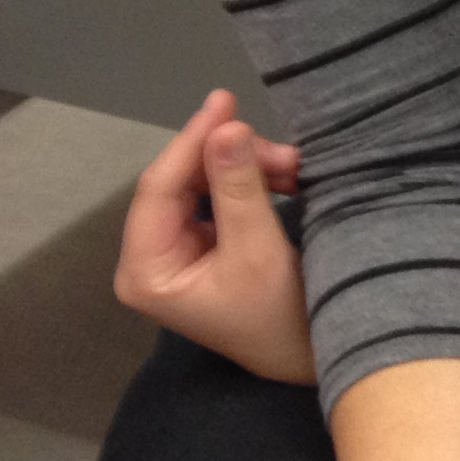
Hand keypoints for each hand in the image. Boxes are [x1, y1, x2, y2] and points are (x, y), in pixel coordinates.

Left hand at [116, 89, 313, 382]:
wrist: (314, 358)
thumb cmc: (281, 317)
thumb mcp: (258, 250)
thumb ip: (238, 188)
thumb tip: (226, 126)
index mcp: (145, 270)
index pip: (158, 189)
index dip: (191, 142)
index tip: (224, 102)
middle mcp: (152, 259)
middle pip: (181, 185)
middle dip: (232, 159)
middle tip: (283, 150)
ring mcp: (178, 252)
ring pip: (205, 186)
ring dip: (250, 169)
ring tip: (295, 167)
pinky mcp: (206, 247)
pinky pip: (222, 199)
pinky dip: (255, 183)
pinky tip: (286, 176)